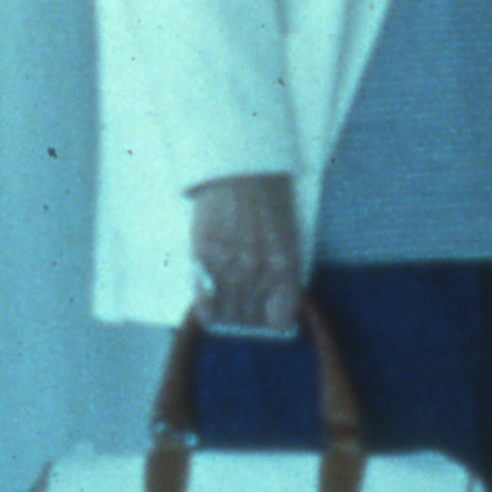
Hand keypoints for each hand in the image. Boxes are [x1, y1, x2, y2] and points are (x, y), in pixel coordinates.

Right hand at [188, 172, 303, 332]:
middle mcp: (258, 271)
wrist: (240, 169)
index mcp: (285, 266)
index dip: (273, 322)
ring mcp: (229, 266)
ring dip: (228, 315)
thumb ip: (284, 273)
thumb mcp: (288, 237)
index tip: (268, 320)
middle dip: (248, 318)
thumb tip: (276, 304)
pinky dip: (207, 310)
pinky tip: (209, 309)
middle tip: (244, 312)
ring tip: (226, 308)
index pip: (280, 318)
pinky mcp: (203, 257)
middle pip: (251, 317)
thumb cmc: (268, 198)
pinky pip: (204, 301)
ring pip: (228, 313)